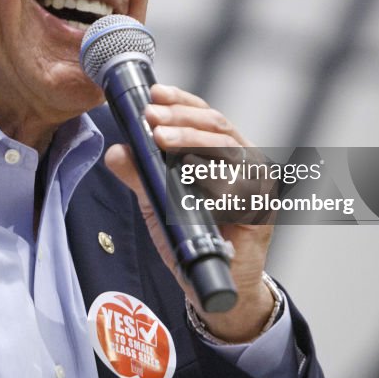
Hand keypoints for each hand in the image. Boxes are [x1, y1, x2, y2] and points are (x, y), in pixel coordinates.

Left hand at [104, 84, 275, 342]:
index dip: (180, 101)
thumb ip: (140, 174)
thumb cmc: (193, 236)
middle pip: (216, 126)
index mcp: (222, 151)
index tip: (154, 96)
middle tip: (152, 119)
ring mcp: (256, 183)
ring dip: (193, 140)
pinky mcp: (261, 209)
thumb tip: (117, 151)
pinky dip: (214, 177)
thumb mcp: (157, 201)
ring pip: (228, 149)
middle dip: (181, 118)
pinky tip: (192, 171)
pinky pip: (239, 188)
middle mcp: (243, 160)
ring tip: (163, 138)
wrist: (216, 281)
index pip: (203, 114)